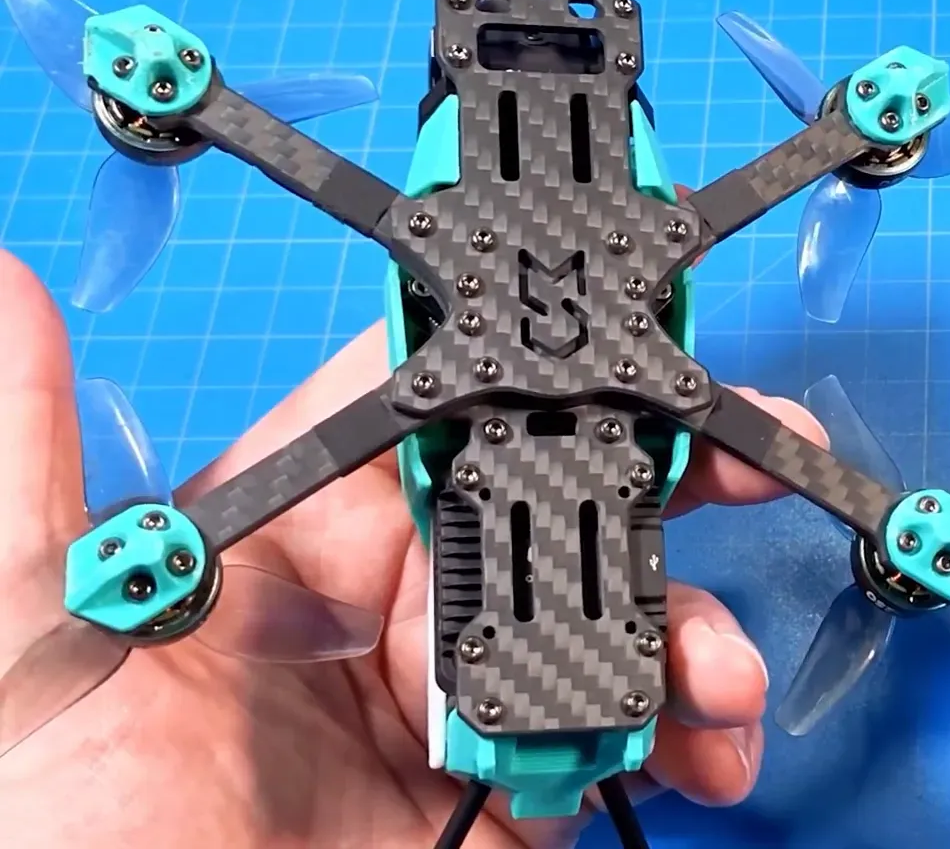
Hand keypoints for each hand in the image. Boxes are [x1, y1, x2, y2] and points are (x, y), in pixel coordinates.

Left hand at [0, 250, 826, 847]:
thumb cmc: (66, 834)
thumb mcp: (31, 643)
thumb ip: (32, 467)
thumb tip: (7, 284)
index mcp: (286, 544)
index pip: (424, 418)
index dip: (527, 368)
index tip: (616, 342)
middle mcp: (384, 611)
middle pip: (554, 506)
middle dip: (660, 483)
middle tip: (749, 461)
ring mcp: (456, 705)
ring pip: (610, 619)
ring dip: (691, 627)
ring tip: (721, 674)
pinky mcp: (512, 798)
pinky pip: (626, 739)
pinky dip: (693, 734)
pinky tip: (714, 747)